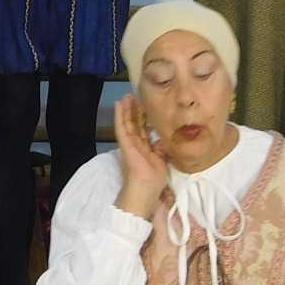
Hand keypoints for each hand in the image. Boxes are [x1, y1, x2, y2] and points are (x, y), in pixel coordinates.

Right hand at [111, 94, 167, 217]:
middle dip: (136, 111)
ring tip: (127, 96)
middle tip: (136, 97)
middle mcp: (137, 145)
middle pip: (135, 124)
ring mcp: (129, 144)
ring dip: (127, 109)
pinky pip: (121, 127)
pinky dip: (120, 115)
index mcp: (146, 150)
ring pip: (127, 122)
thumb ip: (162, 150)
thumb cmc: (155, 180)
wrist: (147, 188)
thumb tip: (164, 140)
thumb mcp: (163, 161)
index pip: (145, 131)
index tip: (148, 107)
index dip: (145, 119)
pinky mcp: (124, 143)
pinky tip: (119, 104)